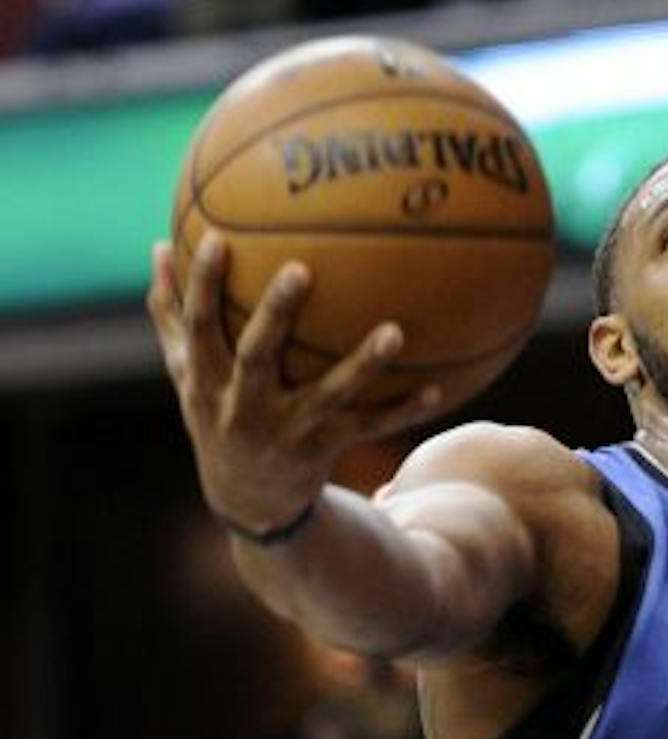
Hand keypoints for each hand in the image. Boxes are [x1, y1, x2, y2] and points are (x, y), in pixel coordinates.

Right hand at [147, 231, 441, 536]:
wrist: (247, 500)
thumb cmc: (216, 414)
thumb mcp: (186, 371)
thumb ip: (171, 314)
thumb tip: (158, 245)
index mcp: (206, 381)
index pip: (199, 326)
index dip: (203, 284)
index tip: (215, 238)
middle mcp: (244, 406)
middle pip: (257, 355)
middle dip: (276, 314)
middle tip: (302, 268)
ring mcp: (287, 430)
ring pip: (328, 395)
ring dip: (363, 365)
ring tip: (395, 331)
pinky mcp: (324, 449)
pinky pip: (368, 427)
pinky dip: (401, 411)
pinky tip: (437, 388)